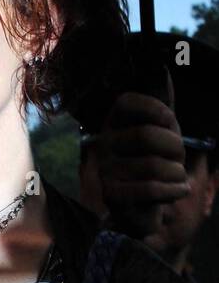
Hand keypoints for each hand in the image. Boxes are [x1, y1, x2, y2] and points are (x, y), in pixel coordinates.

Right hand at [95, 75, 190, 240]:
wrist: (139, 212)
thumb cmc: (152, 168)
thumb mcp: (159, 136)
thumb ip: (161, 109)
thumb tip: (164, 70)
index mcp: (112, 124)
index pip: (126, 102)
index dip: (155, 108)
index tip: (170, 123)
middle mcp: (103, 145)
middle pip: (146, 135)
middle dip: (175, 147)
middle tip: (180, 159)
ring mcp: (104, 171)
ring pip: (152, 165)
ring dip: (178, 173)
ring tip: (179, 179)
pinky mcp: (110, 196)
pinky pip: (149, 189)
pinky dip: (173, 190)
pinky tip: (180, 190)